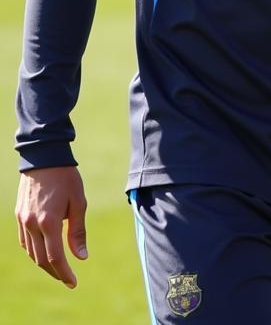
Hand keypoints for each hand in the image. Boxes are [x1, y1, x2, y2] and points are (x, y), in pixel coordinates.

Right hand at [15, 166, 88, 287]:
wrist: (44, 158)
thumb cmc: (66, 178)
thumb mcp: (79, 202)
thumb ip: (78, 231)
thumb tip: (81, 256)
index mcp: (49, 222)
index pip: (55, 257)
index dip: (64, 273)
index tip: (74, 282)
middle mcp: (32, 225)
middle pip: (41, 259)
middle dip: (55, 272)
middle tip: (68, 279)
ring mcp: (23, 221)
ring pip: (31, 253)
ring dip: (44, 264)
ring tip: (58, 268)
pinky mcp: (19, 216)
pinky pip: (24, 241)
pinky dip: (34, 251)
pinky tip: (43, 252)